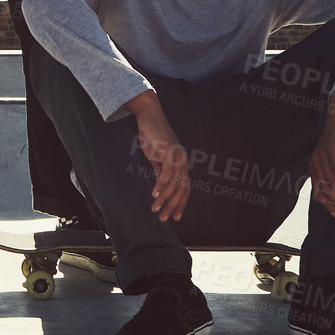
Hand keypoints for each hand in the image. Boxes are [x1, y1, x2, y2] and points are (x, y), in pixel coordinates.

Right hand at [127, 91, 189, 221]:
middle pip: (182, 190)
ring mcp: (178, 157)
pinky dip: (161, 186)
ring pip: (174, 185)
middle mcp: (183, 162)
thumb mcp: (156, 158)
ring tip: (155, 210)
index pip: (185, 189)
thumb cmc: (151, 135)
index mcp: (181, 164)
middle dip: (173, 207)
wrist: (149, 116)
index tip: (175, 217)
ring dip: (165, 200)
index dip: (181, 204)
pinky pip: (167, 174)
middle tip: (163, 219)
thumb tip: (161, 188)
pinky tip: (154, 195)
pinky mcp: (170, 152)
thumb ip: (160, 172)